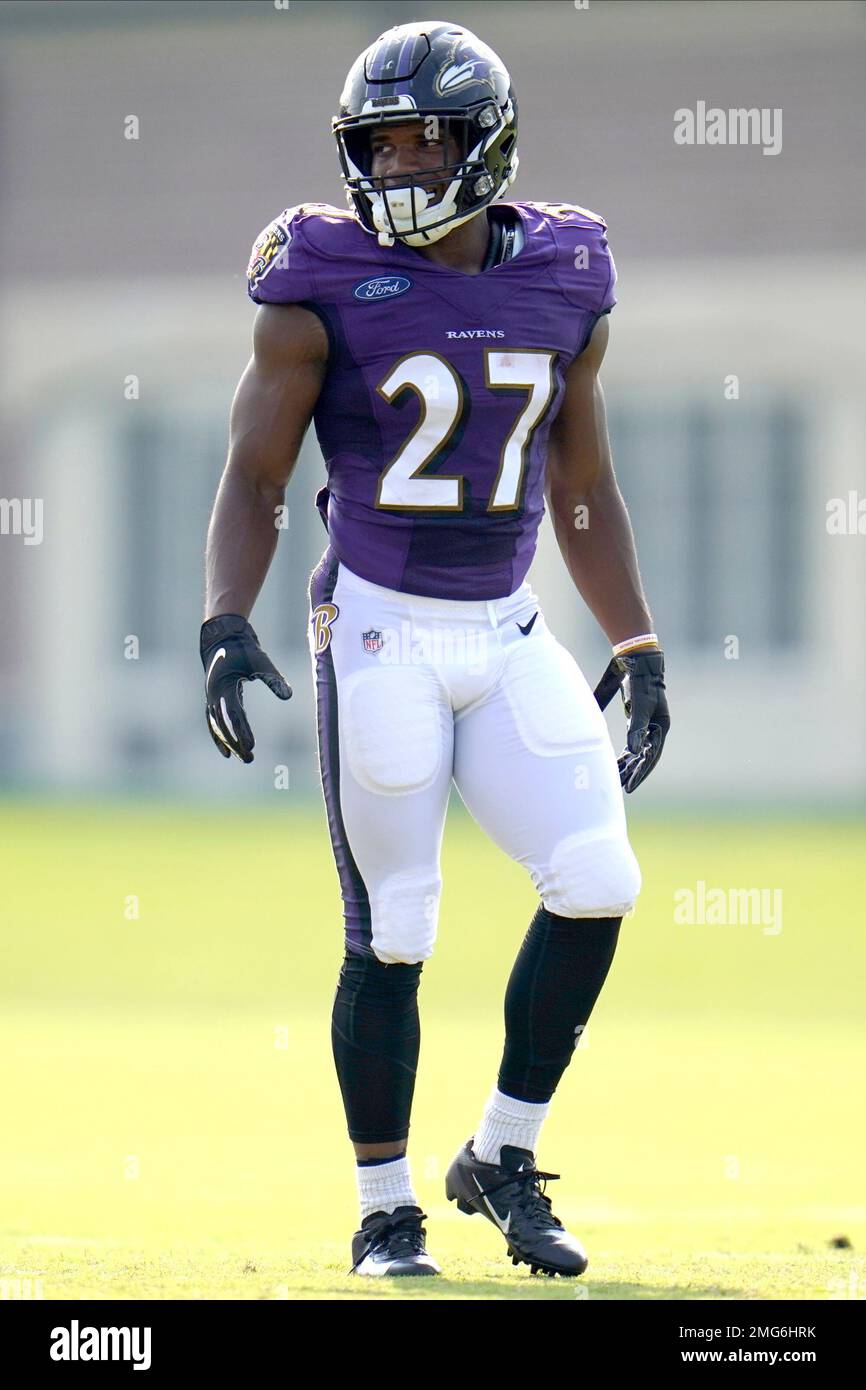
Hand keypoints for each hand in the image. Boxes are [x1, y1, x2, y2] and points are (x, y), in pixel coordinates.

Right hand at [200, 613, 291, 762]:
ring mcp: (211, 699)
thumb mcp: (259, 660)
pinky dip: (219, 738)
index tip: (251, 745)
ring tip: (243, 758)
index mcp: (223, 686)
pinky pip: (214, 723)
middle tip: (249, 759)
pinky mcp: (214, 700)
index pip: (234, 714)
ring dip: (229, 744)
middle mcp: (213, 696)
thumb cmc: (242, 648)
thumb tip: (288, 695)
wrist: (221, 637)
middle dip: (235, 743)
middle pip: (223, 726)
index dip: (242, 731)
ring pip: (217, 727)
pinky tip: (227, 752)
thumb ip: (273, 678)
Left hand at [593, 648, 669, 792]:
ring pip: (637, 750)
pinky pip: (632, 741)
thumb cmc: (641, 684)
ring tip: (617, 778)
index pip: (651, 757)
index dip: (640, 773)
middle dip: (633, 772)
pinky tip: (617, 761)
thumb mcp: (639, 707)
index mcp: (661, 726)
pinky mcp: (637, 718)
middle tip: (622, 787)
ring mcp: (647, 724)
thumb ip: (636, 729)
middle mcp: (656, 728)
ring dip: (628, 763)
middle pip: (644, 756)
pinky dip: (625, 751)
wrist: (638, 662)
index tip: (629, 787)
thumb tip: (633, 752)